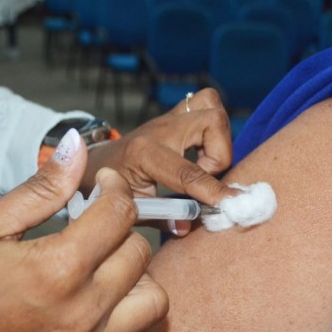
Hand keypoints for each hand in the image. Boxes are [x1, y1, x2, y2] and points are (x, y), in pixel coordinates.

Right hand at [0, 132, 167, 331]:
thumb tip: (76, 146)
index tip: (101, 187)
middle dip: (121, 230)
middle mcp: (82, 310)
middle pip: (140, 253)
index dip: (114, 188)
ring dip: (137, 280)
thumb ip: (41, 188)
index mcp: (57, 266)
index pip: (120, 212)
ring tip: (107, 271)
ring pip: (153, 302)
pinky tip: (110, 319)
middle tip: (95, 229)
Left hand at [83, 88, 236, 209]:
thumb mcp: (132, 208)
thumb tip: (188, 227)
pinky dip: (213, 130)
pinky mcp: (177, 116)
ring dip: (218, 138)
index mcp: (143, 153)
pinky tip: (201, 156)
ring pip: (210, 104)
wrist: (99, 163)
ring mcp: (169, 118)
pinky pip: (206, 105)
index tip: (231, 204)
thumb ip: (162, 219)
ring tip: (204, 165)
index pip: (187, 172)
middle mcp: (160, 129)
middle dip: (220, 154)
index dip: (212, 190)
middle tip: (205, 178)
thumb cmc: (113, 187)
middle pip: (212, 120)